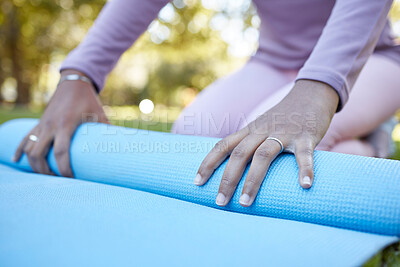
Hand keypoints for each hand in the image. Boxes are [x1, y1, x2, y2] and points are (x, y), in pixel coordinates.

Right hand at [12, 70, 108, 176]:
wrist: (73, 82)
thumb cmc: (89, 100)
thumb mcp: (100, 114)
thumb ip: (108, 130)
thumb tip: (123, 147)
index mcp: (66, 124)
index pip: (60, 152)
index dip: (64, 168)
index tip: (71, 179)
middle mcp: (50, 125)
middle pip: (39, 154)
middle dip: (46, 171)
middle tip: (57, 180)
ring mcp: (42, 124)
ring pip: (29, 148)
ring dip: (34, 164)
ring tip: (46, 175)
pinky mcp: (38, 123)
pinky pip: (25, 138)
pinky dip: (20, 150)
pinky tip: (16, 161)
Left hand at [194, 80, 338, 206]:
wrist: (310, 94)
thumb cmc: (283, 117)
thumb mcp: (261, 126)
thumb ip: (250, 143)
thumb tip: (236, 169)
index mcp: (249, 130)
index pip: (223, 145)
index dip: (208, 163)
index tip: (197, 182)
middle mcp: (262, 130)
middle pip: (239, 154)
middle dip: (227, 179)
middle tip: (220, 202)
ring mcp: (283, 132)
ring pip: (264, 155)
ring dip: (252, 180)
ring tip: (245, 202)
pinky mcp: (305, 136)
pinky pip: (304, 154)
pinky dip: (305, 169)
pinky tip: (305, 185)